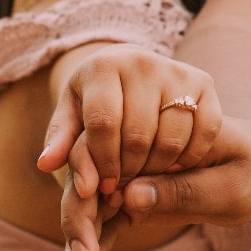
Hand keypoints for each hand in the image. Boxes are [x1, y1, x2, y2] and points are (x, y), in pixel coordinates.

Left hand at [37, 45, 222, 196]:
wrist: (133, 69)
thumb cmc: (97, 99)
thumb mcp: (73, 115)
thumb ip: (61, 140)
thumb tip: (47, 164)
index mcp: (104, 66)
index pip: (103, 124)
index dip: (102, 163)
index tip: (102, 186)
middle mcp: (143, 62)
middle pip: (139, 136)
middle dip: (129, 171)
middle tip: (124, 187)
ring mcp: (177, 71)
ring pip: (172, 138)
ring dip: (158, 169)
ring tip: (144, 177)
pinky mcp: (204, 82)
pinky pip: (203, 132)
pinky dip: (189, 157)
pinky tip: (171, 164)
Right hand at [59, 115, 250, 250]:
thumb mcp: (230, 186)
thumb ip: (184, 190)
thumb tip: (130, 196)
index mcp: (159, 118)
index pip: (107, 138)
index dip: (91, 171)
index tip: (95, 209)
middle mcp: (138, 137)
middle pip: (87, 167)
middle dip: (77, 212)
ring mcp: (132, 165)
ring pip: (88, 194)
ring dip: (79, 231)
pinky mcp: (133, 191)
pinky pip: (103, 215)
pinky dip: (93, 239)